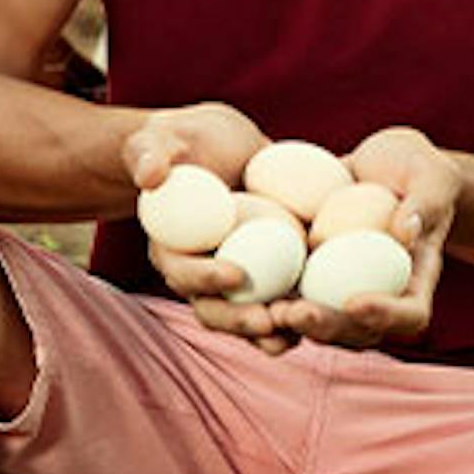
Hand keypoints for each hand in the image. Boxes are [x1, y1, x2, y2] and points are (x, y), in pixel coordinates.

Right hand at [122, 105, 291, 331]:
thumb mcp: (160, 141)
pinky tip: (324, 314)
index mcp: (170, 251)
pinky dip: (297, 312)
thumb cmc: (183, 142)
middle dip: (240, 321)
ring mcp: (234, 281)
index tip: (236, 274)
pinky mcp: (265, 275)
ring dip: (271, 331)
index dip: (205, 278)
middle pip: (215, 310)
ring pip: (248, 317)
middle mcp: (199, 275)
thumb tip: (150, 175)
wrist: (219, 148)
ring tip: (298, 332)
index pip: (182, 272)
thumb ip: (150, 154)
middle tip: (271, 320)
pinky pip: (278, 301)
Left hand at [280, 126, 459, 352]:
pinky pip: (290, 295)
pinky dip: (268, 300)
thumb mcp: (431, 175)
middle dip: (325, 328)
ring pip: (318, 323)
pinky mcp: (309, 276)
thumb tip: (406, 231)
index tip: (355, 302)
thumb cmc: (416, 168)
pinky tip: (240, 289)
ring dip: (290, 324)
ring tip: (265, 311)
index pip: (410, 315)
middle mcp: (378, 295)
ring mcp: (340, 290)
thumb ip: (426, 201)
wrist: (381, 165)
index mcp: (415, 281)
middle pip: (356, 331)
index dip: (385, 316)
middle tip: (294, 313)